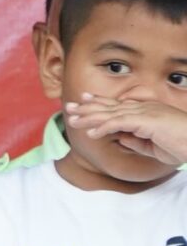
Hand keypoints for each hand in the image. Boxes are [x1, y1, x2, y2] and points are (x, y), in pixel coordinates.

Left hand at [67, 93, 186, 166]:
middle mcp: (143, 108)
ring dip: (90, 117)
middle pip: (110, 106)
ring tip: (73, 121)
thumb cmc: (183, 145)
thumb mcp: (155, 146)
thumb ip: (137, 141)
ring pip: (111, 113)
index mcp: (147, 112)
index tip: (84, 100)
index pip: (119, 105)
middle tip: (69, 107)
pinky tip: (91, 132)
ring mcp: (144, 113)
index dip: (100, 102)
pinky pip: (119, 123)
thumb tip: (119, 137)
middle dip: (88, 107)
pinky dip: (104, 126)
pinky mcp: (146, 121)